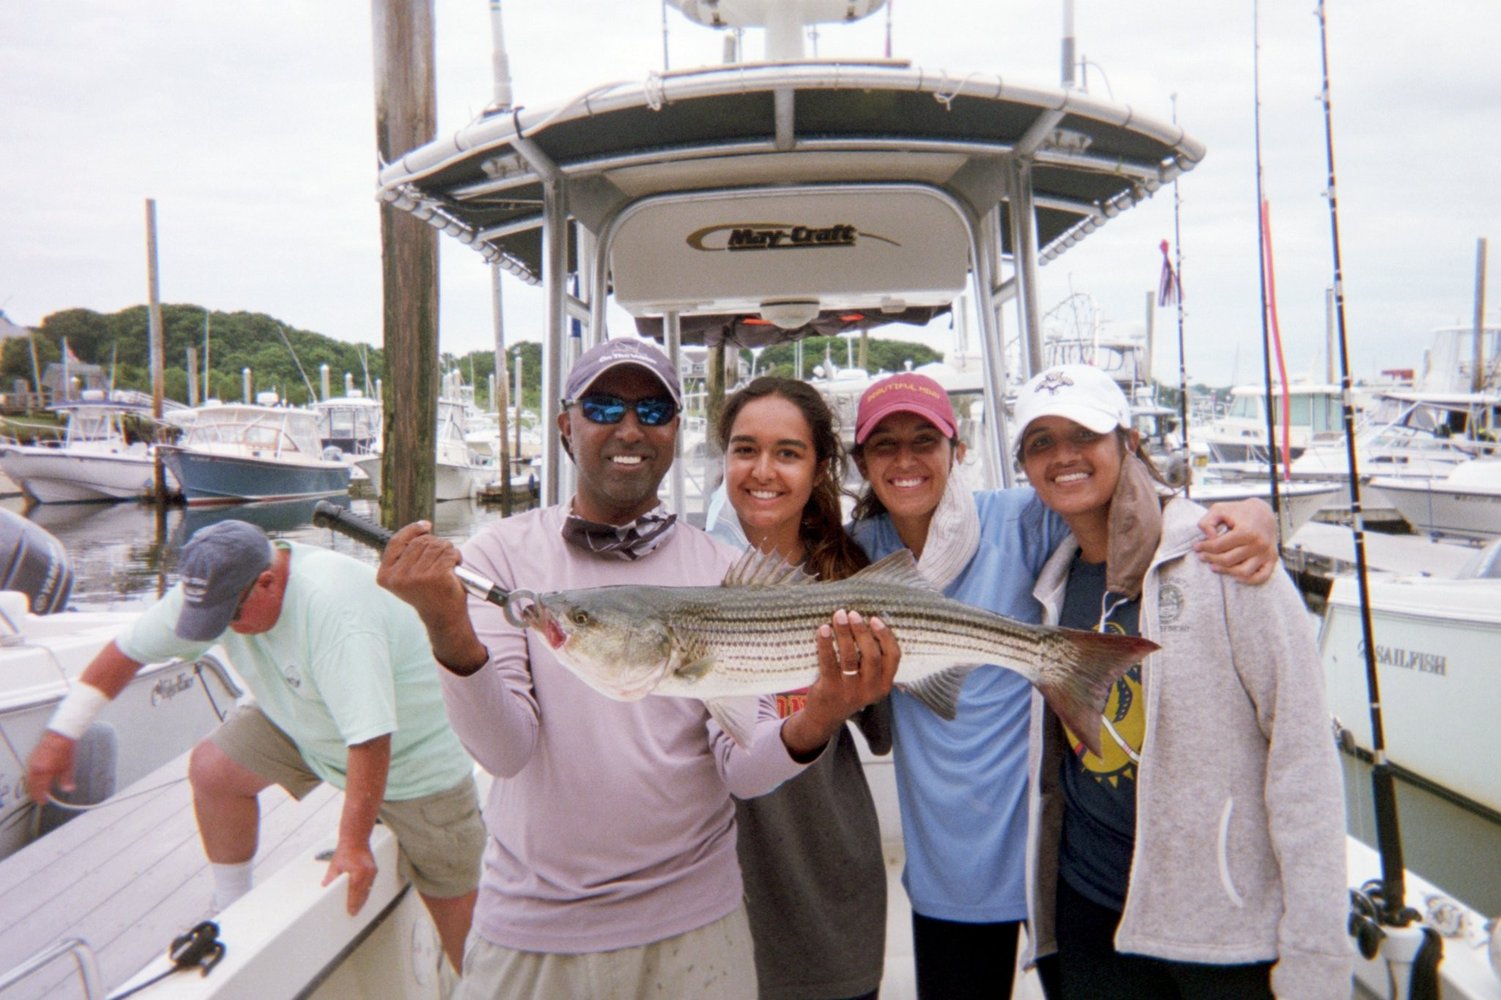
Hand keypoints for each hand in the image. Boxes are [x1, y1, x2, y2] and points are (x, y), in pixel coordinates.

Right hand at [26, 730, 77, 804]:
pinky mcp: (31, 759)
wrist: (60, 735)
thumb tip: (68, 789)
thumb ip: (66, 780)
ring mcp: (32, 763)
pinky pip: (29, 773)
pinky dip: (32, 779)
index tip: (44, 801)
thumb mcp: (68, 767)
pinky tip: (36, 781)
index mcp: (45, 771)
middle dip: (35, 794)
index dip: (41, 797)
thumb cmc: (65, 750)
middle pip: (32, 786)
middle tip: (40, 798)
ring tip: (38, 792)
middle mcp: (36, 768)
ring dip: (32, 787)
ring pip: (29, 780)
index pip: (40, 789)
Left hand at [322, 840, 378, 915]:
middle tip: (354, 913)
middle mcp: (368, 872)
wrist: (356, 839)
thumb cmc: (345, 851)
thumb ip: (330, 878)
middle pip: (363, 893)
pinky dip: (367, 891)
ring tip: (358, 907)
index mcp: (358, 872)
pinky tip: (362, 896)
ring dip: (363, 898)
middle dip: (359, 904)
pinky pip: (371, 884)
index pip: (355, 893)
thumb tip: (325, 888)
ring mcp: (372, 871)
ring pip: (369, 889)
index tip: (351, 911)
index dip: (353, 904)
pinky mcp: (374, 870)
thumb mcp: (335, 865)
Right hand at [377, 521, 466, 615]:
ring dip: (448, 550)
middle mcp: (398, 577)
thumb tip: (423, 526)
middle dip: (436, 544)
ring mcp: (417, 577)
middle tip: (442, 557)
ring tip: (449, 563)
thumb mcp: (408, 576)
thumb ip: (407, 555)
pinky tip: (455, 567)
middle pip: (420, 541)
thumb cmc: (428, 593)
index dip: (411, 530)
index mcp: (386, 575)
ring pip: (437, 545)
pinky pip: (449, 553)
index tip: (426, 525)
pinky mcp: (436, 576)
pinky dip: (456, 556)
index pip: (396, 542)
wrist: (443, 617)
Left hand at [781, 610, 899, 760]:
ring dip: (844, 633)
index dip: (886, 636)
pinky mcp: (830, 689)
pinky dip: (826, 644)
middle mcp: (870, 689)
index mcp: (884, 684)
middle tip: (852, 614)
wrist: (824, 717)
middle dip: (862, 631)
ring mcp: (850, 691)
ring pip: (850, 657)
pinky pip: (829, 662)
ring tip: (838, 616)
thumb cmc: (848, 689)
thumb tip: (865, 621)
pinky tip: (822, 630)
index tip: (874, 619)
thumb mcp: (867, 681)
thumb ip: (871, 660)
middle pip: (872, 655)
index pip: (894, 656)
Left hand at [1195, 498, 1277, 583]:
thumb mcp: (1219, 509)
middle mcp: (1258, 544)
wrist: (1263, 512)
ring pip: (1242, 572)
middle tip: (1202, 556)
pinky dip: (1248, 580)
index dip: (1204, 547)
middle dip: (1211, 559)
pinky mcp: (1272, 559)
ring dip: (1225, 571)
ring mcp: (1266, 553)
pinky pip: (1261, 577)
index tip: (1196, 546)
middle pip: (1228, 560)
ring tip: (1213, 566)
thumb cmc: (1239, 511)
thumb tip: (1208, 538)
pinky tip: (1235, 575)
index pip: (1219, 546)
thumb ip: (1208, 522)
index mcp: (1246, 531)